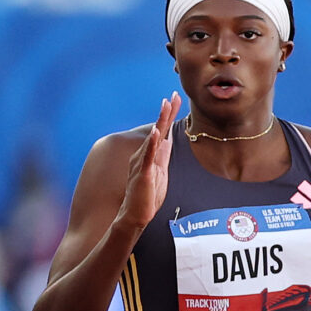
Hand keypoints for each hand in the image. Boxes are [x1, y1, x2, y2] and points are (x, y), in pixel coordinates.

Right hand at [119, 94, 178, 233]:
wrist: (135, 214)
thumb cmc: (147, 196)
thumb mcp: (160, 172)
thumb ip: (162, 155)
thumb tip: (168, 140)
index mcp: (151, 155)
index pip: (162, 131)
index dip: (169, 116)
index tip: (176, 100)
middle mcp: (145, 155)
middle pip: (158, 130)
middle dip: (166, 113)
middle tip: (173, 96)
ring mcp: (144, 163)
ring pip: (154, 138)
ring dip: (160, 122)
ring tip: (165, 106)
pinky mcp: (145, 174)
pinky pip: (149, 156)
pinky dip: (153, 144)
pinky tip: (157, 133)